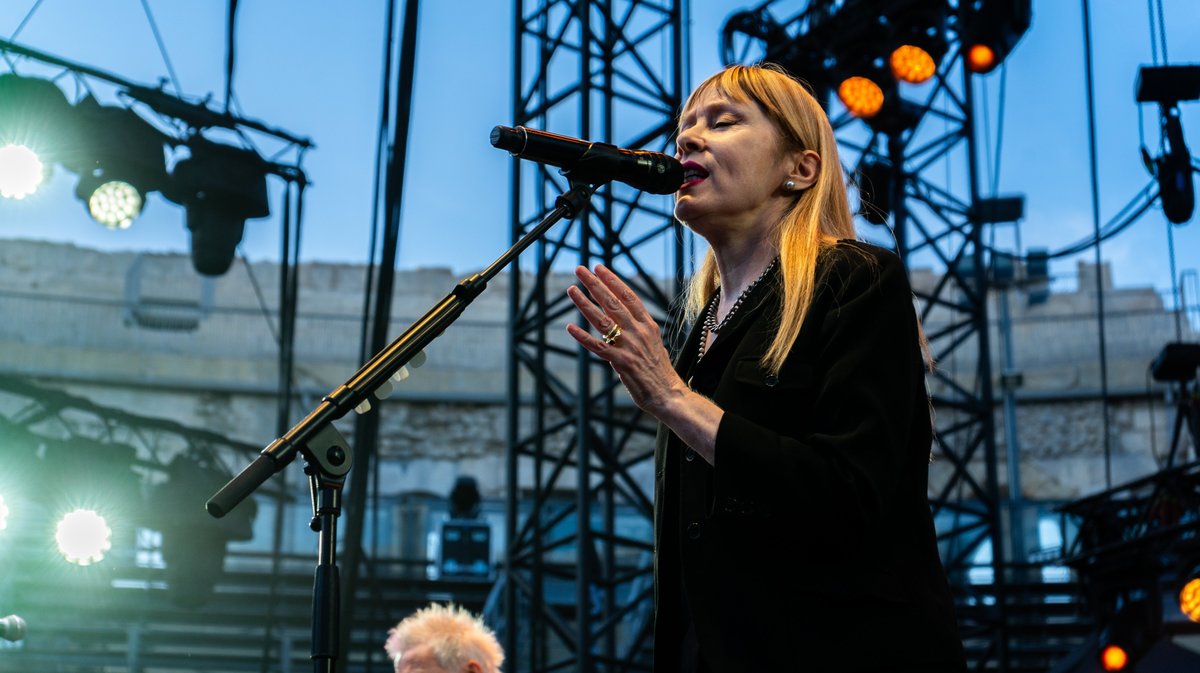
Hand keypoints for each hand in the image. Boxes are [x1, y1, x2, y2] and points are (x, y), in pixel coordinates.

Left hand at [565, 264, 686, 416]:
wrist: (669, 394)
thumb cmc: (659, 371)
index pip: (628, 296)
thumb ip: (639, 331)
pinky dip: (583, 337)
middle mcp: (639, 331)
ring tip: (571, 290)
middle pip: (613, 302)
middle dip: (594, 284)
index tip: (598, 268)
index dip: (612, 280)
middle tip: (580, 270)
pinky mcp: (621, 362)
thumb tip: (624, 322)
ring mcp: (630, 346)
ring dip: (584, 304)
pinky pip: (598, 347)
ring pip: (602, 320)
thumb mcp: (653, 344)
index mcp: (648, 325)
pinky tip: (570, 328)